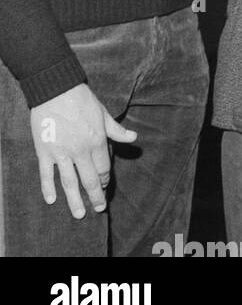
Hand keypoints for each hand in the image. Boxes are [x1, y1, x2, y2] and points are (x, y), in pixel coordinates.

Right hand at [30, 85, 136, 217]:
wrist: (56, 90)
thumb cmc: (82, 100)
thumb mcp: (104, 113)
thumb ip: (117, 130)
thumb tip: (134, 139)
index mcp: (97, 141)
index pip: (103, 168)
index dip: (106, 179)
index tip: (105, 186)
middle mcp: (80, 150)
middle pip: (89, 179)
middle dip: (95, 196)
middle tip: (99, 209)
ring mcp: (61, 153)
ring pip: (69, 182)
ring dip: (75, 200)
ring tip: (80, 214)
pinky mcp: (44, 152)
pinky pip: (46, 174)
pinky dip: (48, 189)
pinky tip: (52, 201)